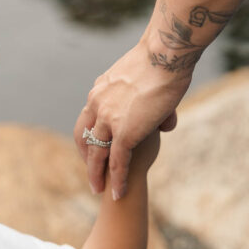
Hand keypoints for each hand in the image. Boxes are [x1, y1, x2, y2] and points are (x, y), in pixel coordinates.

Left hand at [75, 36, 187, 199]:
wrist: (164, 55)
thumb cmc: (164, 61)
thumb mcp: (151, 83)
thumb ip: (154, 105)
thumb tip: (165, 122)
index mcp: (100, 90)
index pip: (88, 118)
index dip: (90, 135)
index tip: (94, 149)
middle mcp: (97, 105)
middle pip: (84, 137)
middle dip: (86, 159)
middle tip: (91, 174)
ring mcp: (108, 120)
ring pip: (96, 154)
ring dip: (96, 174)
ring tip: (98, 190)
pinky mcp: (123, 133)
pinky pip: (117, 162)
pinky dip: (117, 180)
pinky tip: (119, 193)